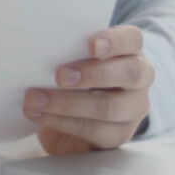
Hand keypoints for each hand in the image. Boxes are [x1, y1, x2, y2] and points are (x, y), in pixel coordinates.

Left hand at [26, 25, 155, 154]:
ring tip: (35, 99)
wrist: (70, 121)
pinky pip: (93, 130)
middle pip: (130, 73)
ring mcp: (133, 109)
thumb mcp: (71, 59)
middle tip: (60, 76)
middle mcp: (139, 79)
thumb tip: (38, 44)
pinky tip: (38, 114)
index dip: (116, 41)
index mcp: (129, 51)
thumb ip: (67, 51)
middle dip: (94, 74)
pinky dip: (60, 121)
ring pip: (109, 107)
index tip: (91, 45)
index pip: (133, 39)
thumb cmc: (70, 76)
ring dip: (67, 103)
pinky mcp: (119, 136)